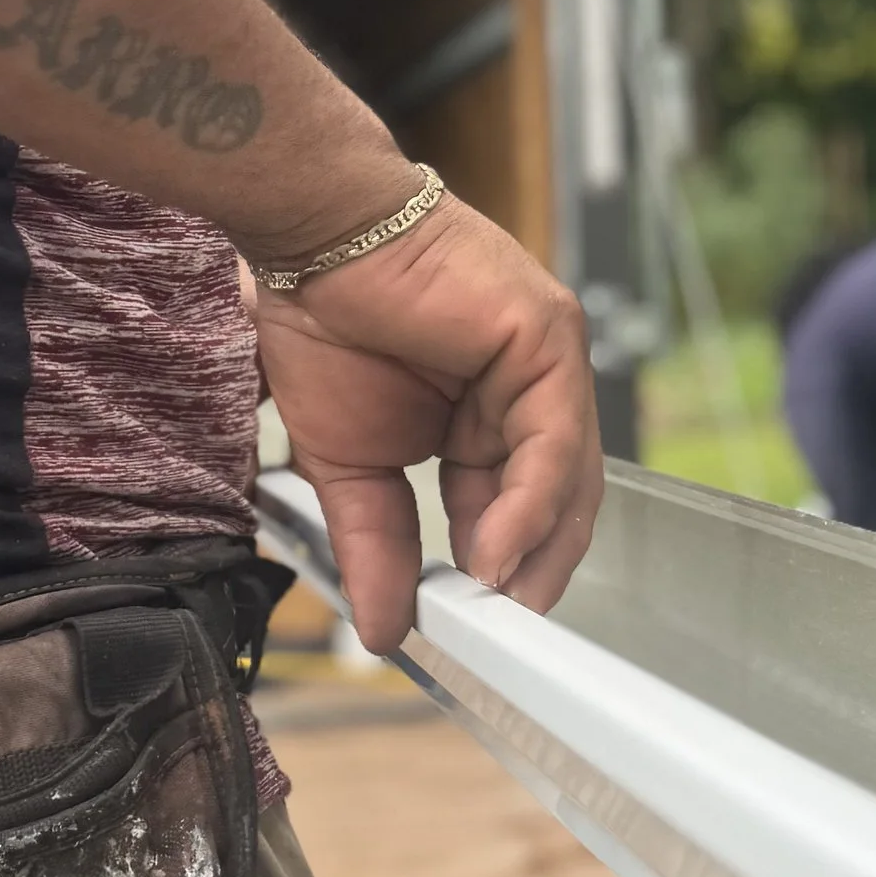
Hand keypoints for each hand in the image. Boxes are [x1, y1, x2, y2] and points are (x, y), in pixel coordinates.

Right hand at [255, 191, 604, 653]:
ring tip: (495, 604)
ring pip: (565, 477)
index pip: (516, 509)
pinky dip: (530, 505)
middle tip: (498, 634)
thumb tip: (381, 630)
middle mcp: (529, 390)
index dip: (501, 571)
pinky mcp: (548, 338)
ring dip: (534, 551)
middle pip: (557, 501)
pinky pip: (552, 440)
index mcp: (489, 417)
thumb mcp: (350, 465)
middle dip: (531, 573)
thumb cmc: (325, 325)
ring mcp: (546, 361)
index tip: (475, 630)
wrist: (310, 242)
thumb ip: (376, 544)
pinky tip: (495, 552)